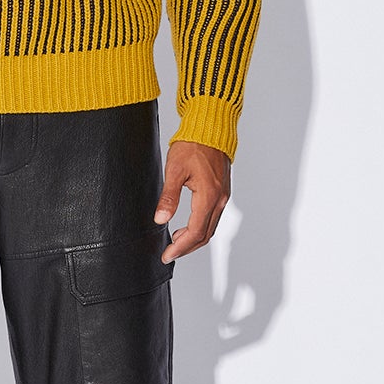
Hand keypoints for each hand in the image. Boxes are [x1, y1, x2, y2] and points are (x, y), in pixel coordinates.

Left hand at [153, 141, 231, 261]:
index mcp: (208, 196)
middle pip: (205, 234)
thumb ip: (168, 197)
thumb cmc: (193, 145)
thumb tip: (160, 219)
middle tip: (169, 252)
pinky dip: (200, 227)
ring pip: (210, 227)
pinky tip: (186, 226)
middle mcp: (219, 199)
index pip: (195, 232)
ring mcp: (223, 196)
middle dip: (186, 247)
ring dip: (193, 238)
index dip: (180, 247)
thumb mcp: (175, 170)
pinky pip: (212, 217)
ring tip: (175, 241)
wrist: (210, 129)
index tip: (167, 255)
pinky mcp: (222, 192)